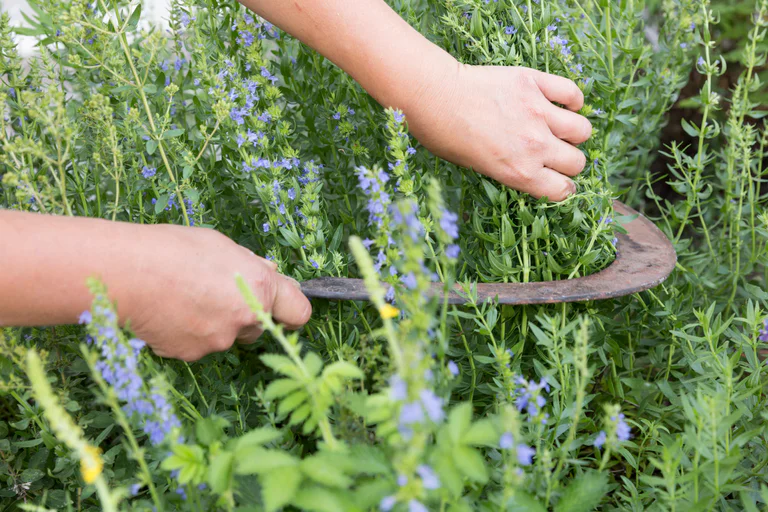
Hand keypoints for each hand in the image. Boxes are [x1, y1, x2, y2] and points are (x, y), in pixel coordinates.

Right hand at [121, 224, 310, 360]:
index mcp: (261, 287)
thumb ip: (250, 264)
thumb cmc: (173, 249)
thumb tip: (267, 271)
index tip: (283, 308)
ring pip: (227, 336)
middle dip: (245, 314)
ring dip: (216, 324)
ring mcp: (220, 340)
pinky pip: (199, 346)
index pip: (298, 312)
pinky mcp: (194, 354)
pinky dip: (189, 334)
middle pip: (259, 326)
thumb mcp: (221, 245)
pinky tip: (170, 313)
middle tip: (213, 292)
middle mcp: (248, 318)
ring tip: (185, 298)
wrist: (127, 273)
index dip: (290, 309)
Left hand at [405, 63, 591, 200]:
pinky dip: (573, 99)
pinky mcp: (535, 83)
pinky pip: (572, 92)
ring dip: (574, 133)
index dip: (563, 187)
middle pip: (576, 161)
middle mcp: (535, 146)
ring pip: (582, 129)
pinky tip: (565, 103)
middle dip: (568, 162)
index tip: (559, 181)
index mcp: (520, 173)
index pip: (563, 189)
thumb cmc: (444, 136)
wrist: (434, 97)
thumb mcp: (474, 168)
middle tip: (555, 154)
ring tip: (560, 129)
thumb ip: (508, 171)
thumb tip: (528, 168)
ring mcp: (538, 112)